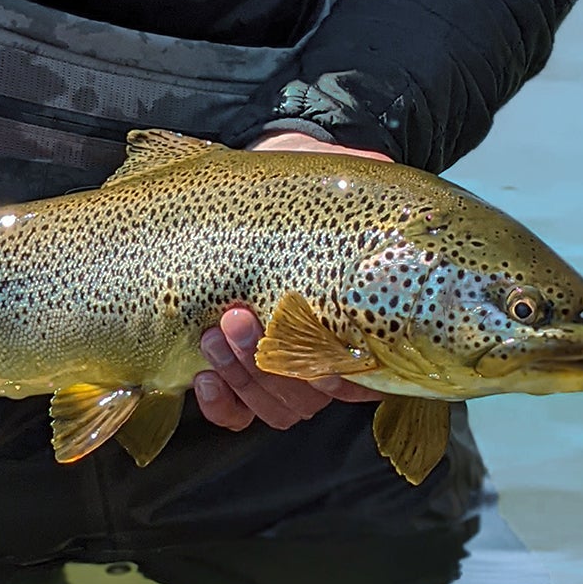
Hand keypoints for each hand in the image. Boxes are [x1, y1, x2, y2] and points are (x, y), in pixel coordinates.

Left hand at [194, 132, 392, 431]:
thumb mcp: (338, 177)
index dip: (336, 369)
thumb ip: (365, 178)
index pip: (363, 374)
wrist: (257, 184)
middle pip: (309, 395)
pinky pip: (238, 414)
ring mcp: (283, 366)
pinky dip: (223, 405)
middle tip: (235, 315)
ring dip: (243, 377)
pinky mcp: (240, 369)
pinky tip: (205, 378)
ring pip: (275, 405)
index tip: (306, 331)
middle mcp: (328, 354)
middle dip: (269, 364)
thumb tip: (376, 168)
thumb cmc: (303, 187)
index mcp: (363, 321)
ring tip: (214, 332)